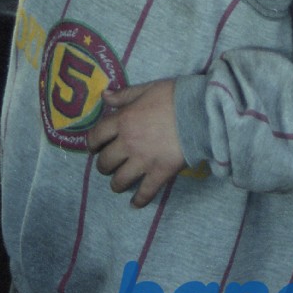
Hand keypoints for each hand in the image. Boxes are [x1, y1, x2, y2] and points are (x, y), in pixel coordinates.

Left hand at [86, 79, 186, 207]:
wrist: (200, 111)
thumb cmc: (173, 96)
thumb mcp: (146, 89)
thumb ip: (124, 95)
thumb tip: (104, 96)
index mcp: (123, 120)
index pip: (95, 136)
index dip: (92, 144)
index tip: (95, 147)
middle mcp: (128, 143)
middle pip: (105, 162)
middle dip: (104, 165)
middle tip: (110, 164)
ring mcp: (143, 161)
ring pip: (119, 181)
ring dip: (117, 184)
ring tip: (120, 183)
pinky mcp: (159, 173)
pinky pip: (145, 193)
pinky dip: (138, 201)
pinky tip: (135, 204)